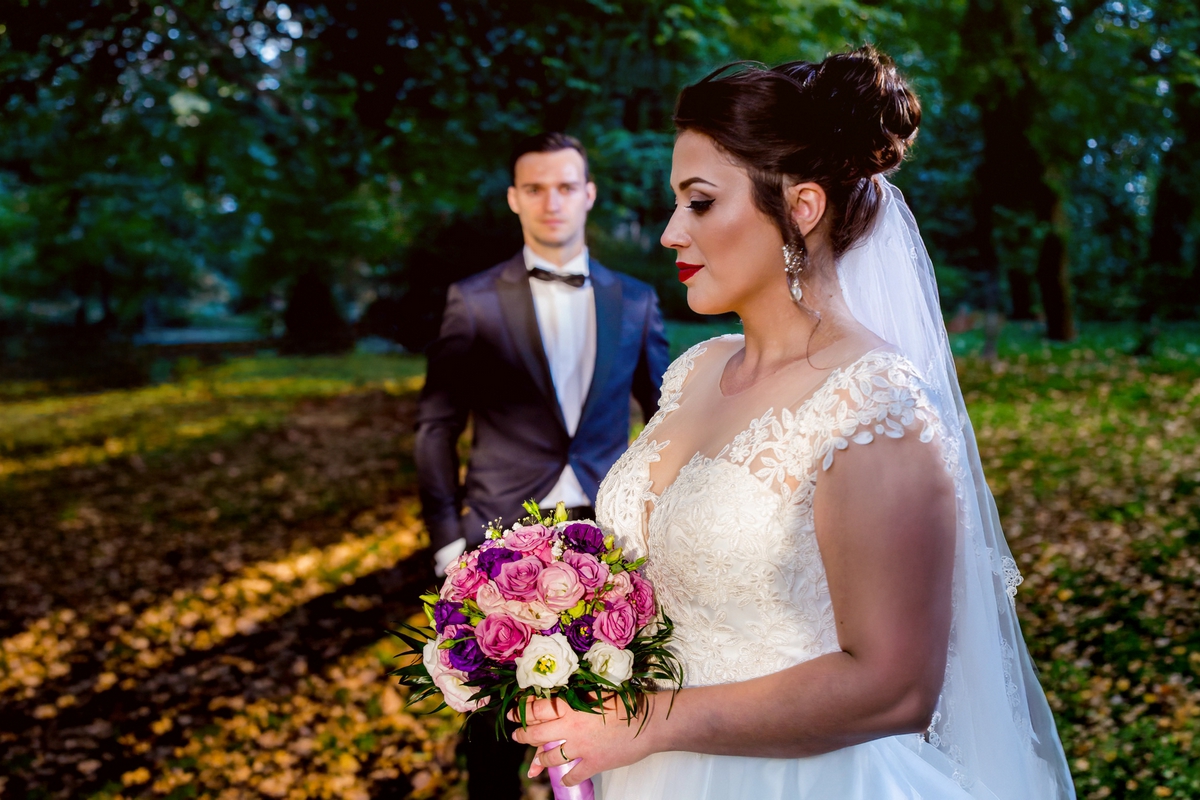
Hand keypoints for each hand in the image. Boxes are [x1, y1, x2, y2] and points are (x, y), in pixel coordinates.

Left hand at [509, 694, 660, 785]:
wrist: (649, 722)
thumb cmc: (626, 703)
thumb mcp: (597, 692)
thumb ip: (576, 697)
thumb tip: (558, 701)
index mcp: (572, 705)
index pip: (537, 709)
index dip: (522, 711)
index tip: (513, 713)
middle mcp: (571, 727)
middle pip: (536, 733)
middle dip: (523, 735)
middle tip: (517, 736)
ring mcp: (581, 747)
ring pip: (550, 757)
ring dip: (539, 760)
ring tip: (535, 762)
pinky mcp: (593, 763)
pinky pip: (572, 775)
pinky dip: (566, 779)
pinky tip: (564, 780)